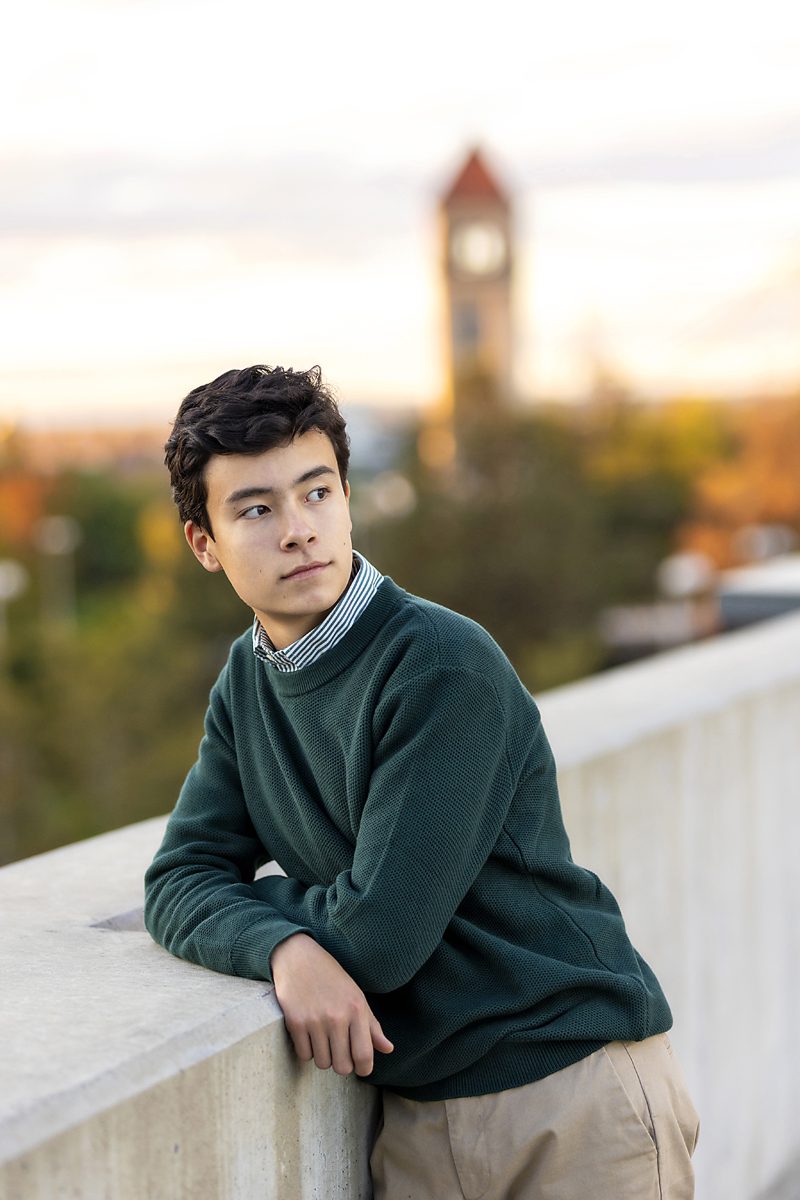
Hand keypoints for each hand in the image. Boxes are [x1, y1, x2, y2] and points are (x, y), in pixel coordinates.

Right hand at [270, 933, 393, 1076]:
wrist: (299, 959)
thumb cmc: (332, 979)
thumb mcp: (356, 997)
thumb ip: (372, 1026)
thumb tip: (388, 1049)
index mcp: (357, 1010)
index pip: (364, 1055)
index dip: (364, 1069)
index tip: (361, 1068)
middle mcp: (337, 1017)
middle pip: (342, 1067)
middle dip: (342, 1064)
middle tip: (339, 1051)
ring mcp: (315, 1021)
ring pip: (322, 1063)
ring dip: (324, 1056)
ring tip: (323, 1038)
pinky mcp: (295, 1023)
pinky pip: (304, 1055)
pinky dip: (307, 1050)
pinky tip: (309, 1034)